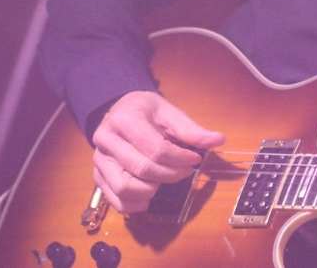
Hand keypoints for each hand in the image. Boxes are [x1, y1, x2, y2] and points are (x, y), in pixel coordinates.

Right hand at [90, 90, 224, 213]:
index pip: (155, 148)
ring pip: (125, 188)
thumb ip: (192, 130)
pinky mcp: (99, 177)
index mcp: (124, 120)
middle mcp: (106, 141)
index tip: (194, 159)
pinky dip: (137, 204)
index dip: (180, 158)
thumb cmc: (146, 112)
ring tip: (164, 178)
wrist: (120, 111)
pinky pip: (116, 201)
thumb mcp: (170, 113)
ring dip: (152, 190)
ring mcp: (100, 161)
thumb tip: (218, 140)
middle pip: (142, 169)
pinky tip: (151, 194)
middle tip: (185, 171)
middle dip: (170, 175)